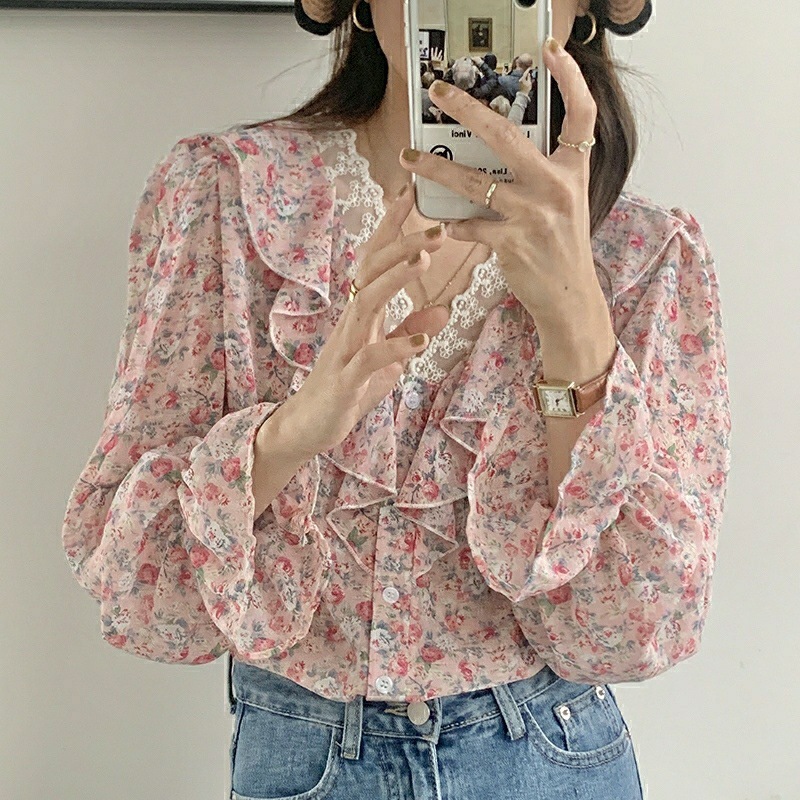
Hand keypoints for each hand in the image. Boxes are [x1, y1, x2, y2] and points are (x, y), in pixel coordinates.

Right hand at [280, 188, 449, 457]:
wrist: (309, 425)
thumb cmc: (347, 387)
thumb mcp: (386, 358)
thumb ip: (409, 332)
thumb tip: (443, 310)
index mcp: (362, 313)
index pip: (375, 262)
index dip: (391, 229)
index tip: (410, 196)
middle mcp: (351, 322)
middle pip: (372, 272)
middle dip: (402, 246)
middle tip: (437, 227)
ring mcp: (345, 348)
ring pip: (367, 303)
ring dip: (395, 280)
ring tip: (424, 262)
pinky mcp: (346, 379)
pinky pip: (370, 358)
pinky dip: (395, 347)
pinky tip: (422, 342)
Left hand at [399, 38, 601, 330]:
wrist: (569, 297)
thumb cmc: (562, 247)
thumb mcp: (566, 202)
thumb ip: (543, 173)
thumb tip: (498, 149)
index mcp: (573, 170)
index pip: (581, 114)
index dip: (570, 78)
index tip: (551, 49)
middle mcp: (556, 186)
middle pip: (508, 136)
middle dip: (467, 109)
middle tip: (438, 93)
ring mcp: (534, 215)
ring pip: (475, 181)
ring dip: (436, 168)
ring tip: (409, 157)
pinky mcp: (513, 243)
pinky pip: (470, 225)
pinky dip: (452, 223)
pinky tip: (441, 221)